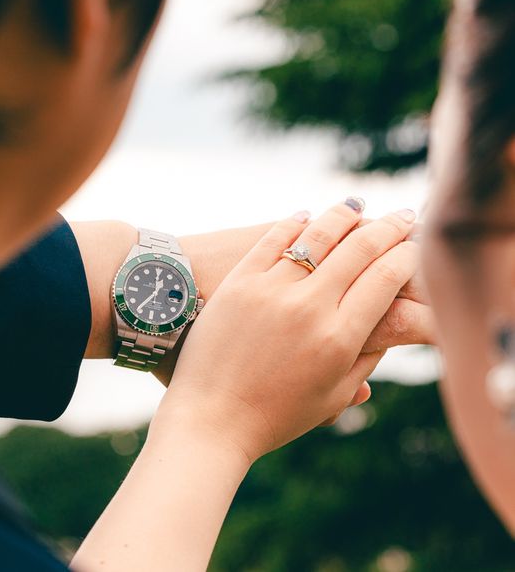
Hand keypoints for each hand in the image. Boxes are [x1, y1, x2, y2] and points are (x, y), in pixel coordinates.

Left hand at [154, 202, 417, 462]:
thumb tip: (388, 321)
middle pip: (359, 249)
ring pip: (317, 235)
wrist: (210, 419)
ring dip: (344, 215)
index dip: (408, 257)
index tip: (416, 249)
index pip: (385, 279)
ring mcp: (270, 290)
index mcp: (339, 339)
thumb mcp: (332, 397)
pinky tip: (306, 215)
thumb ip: (366, 358)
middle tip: (405, 217)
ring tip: (358, 206)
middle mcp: (308, 307)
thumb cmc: (274, 416)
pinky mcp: (239, 282)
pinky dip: (293, 223)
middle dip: (390, 228)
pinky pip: (271, 240)